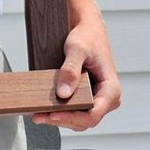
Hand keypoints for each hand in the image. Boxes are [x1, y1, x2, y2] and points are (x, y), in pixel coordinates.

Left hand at [33, 18, 121, 132]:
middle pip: (84, 121)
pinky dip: (61, 112)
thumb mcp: (76, 49)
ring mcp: (98, 100)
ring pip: (79, 120)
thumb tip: (63, 93)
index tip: (52, 115)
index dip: (72, 118)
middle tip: (38, 116)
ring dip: (59, 118)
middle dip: (62, 120)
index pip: (93, 115)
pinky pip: (75, 111)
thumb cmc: (87, 36)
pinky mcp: (88, 98)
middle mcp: (107, 99)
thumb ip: (70, 70)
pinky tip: (45, 109)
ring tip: (38, 114)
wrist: (88, 29)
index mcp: (111, 90)